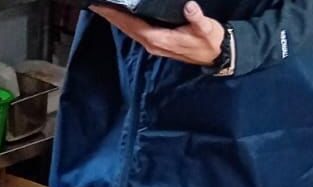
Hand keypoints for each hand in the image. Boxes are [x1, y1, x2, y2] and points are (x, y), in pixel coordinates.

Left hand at [91, 1, 223, 65]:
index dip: (117, 16)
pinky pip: (136, 31)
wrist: (215, 55)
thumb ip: (196, 18)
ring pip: (129, 31)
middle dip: (111, 16)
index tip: (103, 6)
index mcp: (159, 39)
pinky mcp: (156, 43)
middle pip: (126, 28)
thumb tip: (189, 6)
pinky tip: (122, 16)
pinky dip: (126, 23)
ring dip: (116, 20)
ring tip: (105, 8)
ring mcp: (153, 44)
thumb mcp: (206, 28)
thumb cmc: (210, 41)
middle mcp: (152, 44)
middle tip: (97, 4)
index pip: (133, 26)